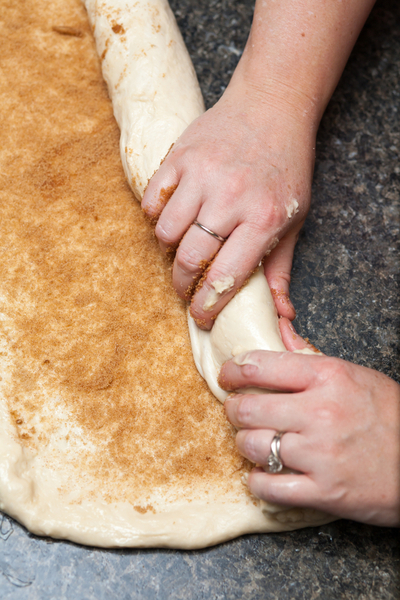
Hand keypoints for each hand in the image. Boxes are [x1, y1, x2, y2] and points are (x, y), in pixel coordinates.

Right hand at [142, 83, 314, 328]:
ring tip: (181, 245)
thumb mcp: (295, 218)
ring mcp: (203, 175)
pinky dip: (155, 214)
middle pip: (190, 258)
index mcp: (264, 219)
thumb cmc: (286, 166)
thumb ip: (281, 268)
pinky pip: (152, 199)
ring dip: (168, 248)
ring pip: (165, 231)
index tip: (201, 316)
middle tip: (184, 286)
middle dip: (181, 283)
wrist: (272, 105)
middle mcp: (231, 199)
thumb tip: (282, 313)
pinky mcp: (181, 156)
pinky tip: (170, 215)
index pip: (226, 277)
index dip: (208, 305)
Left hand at [221, 320, 399, 526]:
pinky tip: (263, 474)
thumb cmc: (390, 415)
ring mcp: (320, 454)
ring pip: (252, 446)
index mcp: (328, 376)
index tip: (227, 376)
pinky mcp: (323, 491)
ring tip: (254, 442)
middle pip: (247, 408)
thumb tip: (279, 329)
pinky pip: (268, 487)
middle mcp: (320, 412)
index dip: (233, 371)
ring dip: (245, 444)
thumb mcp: (354, 375)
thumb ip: (309, 357)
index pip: (260, 366)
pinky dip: (257, 482)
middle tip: (237, 412)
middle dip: (234, 410)